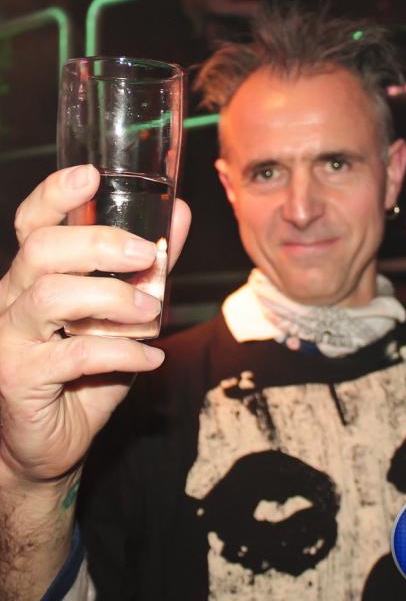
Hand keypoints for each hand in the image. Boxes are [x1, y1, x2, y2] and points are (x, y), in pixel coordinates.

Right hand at [0, 165, 190, 483]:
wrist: (51, 440)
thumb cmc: (86, 370)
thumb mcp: (125, 312)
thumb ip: (149, 265)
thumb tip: (178, 215)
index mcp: (34, 276)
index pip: (31, 224)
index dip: (55, 195)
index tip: (91, 177)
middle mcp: (12, 299)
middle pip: (41, 250)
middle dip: (100, 244)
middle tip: (147, 256)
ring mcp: (9, 338)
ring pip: (51, 294)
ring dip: (114, 299)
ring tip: (153, 313)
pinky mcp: (18, 377)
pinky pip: (75, 353)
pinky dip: (124, 352)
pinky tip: (151, 358)